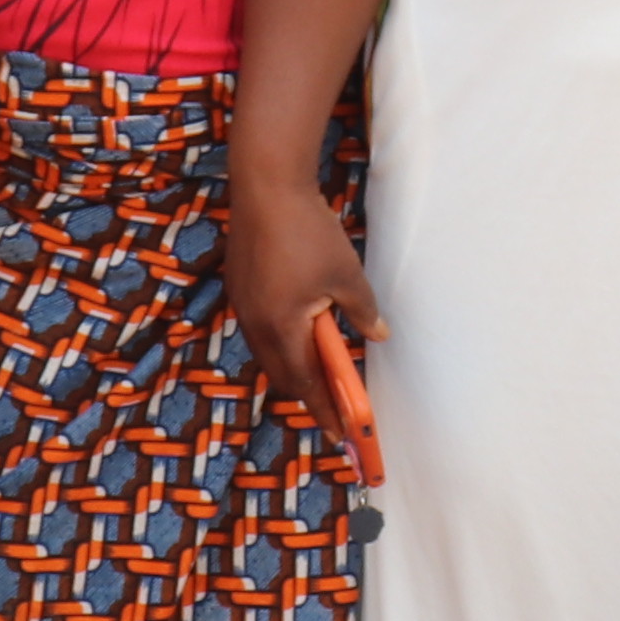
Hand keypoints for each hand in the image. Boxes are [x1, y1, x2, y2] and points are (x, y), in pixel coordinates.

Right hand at [228, 175, 379, 435]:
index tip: (341, 434)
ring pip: (269, 354)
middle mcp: (256, 325)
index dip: (325, 411)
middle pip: (284, 376)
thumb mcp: (346, 275)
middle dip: (310, 396)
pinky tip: (299, 335)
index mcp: (282, 328)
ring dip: (295, 369)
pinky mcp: (240, 288)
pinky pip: (261, 332)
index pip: (307, 384)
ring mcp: (244, 306)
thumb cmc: (308, 231)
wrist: (265, 186)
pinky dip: (282, 344)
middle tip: (336, 407)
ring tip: (321, 374)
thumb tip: (379, 336)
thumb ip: (363, 312)